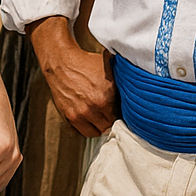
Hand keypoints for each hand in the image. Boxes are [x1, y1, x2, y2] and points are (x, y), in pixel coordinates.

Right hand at [29, 15, 116, 136]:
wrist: (62, 63)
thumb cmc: (85, 64)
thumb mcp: (109, 69)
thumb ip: (121, 83)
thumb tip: (133, 90)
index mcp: (106, 96)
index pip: (121, 117)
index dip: (122, 115)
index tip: (121, 111)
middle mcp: (94, 107)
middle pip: (109, 126)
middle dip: (112, 121)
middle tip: (112, 115)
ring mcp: (81, 113)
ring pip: (97, 132)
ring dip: (100, 127)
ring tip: (101, 118)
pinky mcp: (70, 116)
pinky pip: (84, 131)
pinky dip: (88, 127)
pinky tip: (91, 119)